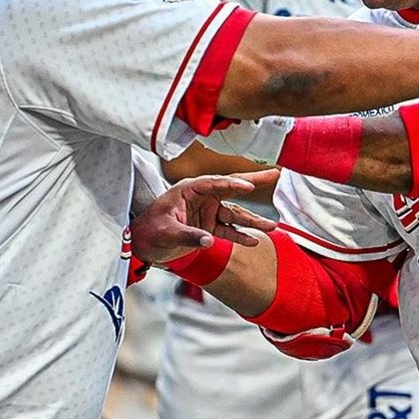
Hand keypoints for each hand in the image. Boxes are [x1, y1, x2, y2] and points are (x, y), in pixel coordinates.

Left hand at [130, 171, 277, 263]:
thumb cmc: (150, 231)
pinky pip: (229, 230)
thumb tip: (208, 240)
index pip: (214, 183)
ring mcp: (207, 212)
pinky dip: (241, 236)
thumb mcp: (166, 232)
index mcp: (188, 189)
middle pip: (232, 188)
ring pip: (235, 214)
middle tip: (275, 174)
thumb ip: (188, 235)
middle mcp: (202, 198)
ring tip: (272, 225)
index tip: (249, 186)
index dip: (232, 184)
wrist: (144, 244)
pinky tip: (254, 241)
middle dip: (254, 182)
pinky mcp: (209, 227)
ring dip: (252, 221)